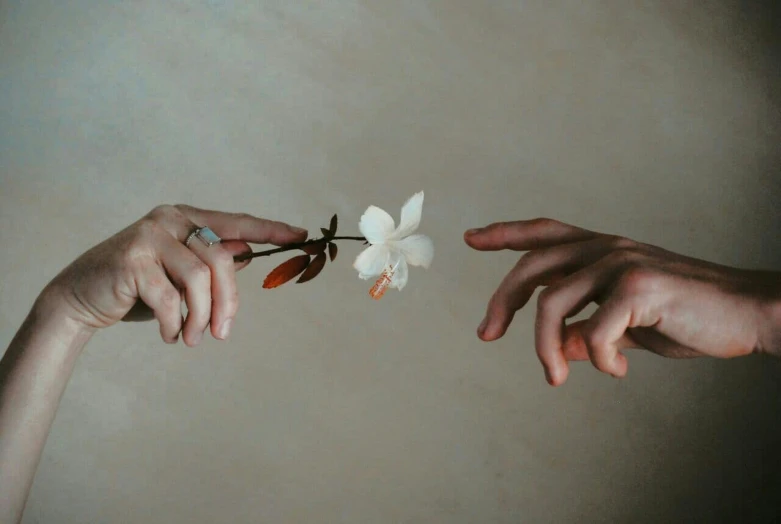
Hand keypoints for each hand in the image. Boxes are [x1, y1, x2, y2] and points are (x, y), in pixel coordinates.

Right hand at [44, 204, 306, 345]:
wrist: (81, 298)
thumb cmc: (138, 288)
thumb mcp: (180, 275)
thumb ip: (211, 263)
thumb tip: (251, 256)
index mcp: (185, 218)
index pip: (236, 223)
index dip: (270, 230)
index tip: (301, 236)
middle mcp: (169, 219)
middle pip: (222, 259)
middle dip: (228, 302)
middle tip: (222, 334)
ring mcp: (148, 236)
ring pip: (199, 280)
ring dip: (200, 317)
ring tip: (191, 338)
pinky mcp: (131, 260)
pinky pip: (170, 298)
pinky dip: (174, 324)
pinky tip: (169, 334)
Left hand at [464, 219, 780, 385]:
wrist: (747, 313)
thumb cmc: (687, 315)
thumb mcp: (627, 322)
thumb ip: (589, 327)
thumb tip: (557, 347)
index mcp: (602, 249)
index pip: (544, 233)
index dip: (505, 232)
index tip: (471, 238)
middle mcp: (607, 247)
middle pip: (532, 265)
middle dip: (501, 301)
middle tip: (486, 334)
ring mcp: (622, 263)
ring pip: (552, 302)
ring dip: (544, 347)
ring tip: (555, 377)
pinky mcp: (640, 287)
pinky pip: (593, 331)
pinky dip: (597, 359)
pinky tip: (617, 370)